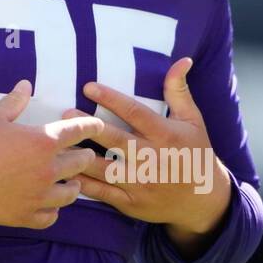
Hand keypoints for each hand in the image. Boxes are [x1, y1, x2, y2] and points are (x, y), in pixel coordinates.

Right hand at [0, 80, 107, 229]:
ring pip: (71, 193)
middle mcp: (47, 170)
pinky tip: (50, 203)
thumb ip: (14, 101)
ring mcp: (38, 196)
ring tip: (72, 181)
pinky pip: (51, 216)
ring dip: (74, 185)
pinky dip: (54, 209)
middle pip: (81, 162)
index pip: (79, 131)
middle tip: (83, 153)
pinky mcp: (25, 216)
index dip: (91, 126)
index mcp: (43, 142)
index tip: (97, 126)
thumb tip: (25, 85)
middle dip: (85, 155)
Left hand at [69, 58, 231, 237]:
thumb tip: (182, 60)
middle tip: (65, 114)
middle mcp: (152, 158)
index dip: (111, 99)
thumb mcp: (192, 121)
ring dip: (79, 156)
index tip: (88, 86)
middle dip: (89, 127)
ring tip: (58, 143)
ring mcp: (140, 182)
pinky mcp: (131, 202)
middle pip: (115, 140)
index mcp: (165, 135)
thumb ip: (179, 91)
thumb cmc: (196, 153)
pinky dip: (83, 184)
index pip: (135, 113)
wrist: (204, 202)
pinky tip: (65, 172)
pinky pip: (102, 192)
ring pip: (104, 168)